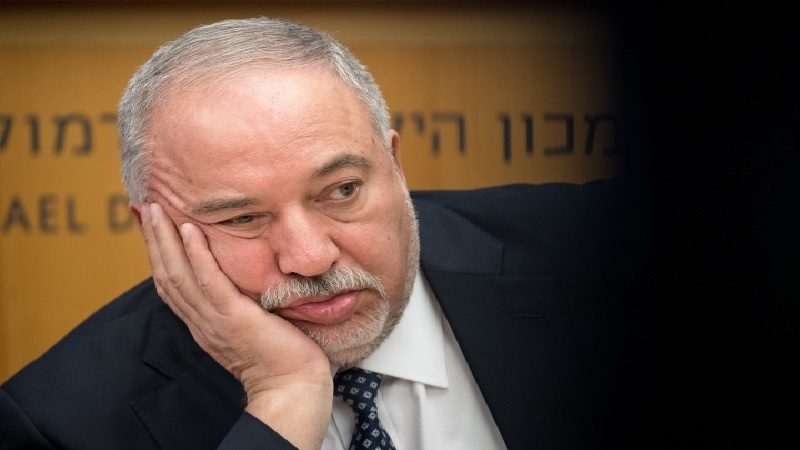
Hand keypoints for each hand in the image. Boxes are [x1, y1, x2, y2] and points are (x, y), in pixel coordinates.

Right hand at [140, 202, 331, 449]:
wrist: (292, 386)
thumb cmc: (280, 357)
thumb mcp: (249, 325)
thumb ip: (236, 305)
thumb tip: (238, 280)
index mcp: (203, 322)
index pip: (171, 283)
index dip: (158, 254)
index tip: (150, 226)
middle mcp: (201, 320)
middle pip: (166, 274)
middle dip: (154, 239)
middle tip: (144, 206)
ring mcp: (214, 319)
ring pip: (179, 274)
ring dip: (165, 240)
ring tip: (156, 210)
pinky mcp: (233, 317)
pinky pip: (209, 282)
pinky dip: (196, 255)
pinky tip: (189, 230)